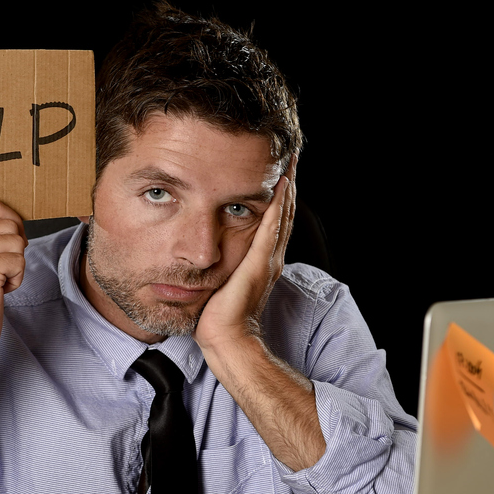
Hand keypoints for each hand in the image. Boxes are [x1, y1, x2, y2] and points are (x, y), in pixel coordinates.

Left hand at [194, 155, 296, 349]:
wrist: (226, 339)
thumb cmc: (217, 317)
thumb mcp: (218, 282)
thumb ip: (218, 265)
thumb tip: (201, 252)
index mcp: (261, 261)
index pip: (273, 220)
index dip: (278, 195)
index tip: (279, 170)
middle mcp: (270, 257)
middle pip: (283, 212)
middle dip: (287, 183)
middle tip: (291, 155)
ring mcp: (268, 260)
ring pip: (281, 215)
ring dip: (287, 187)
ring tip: (290, 161)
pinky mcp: (259, 264)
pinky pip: (271, 228)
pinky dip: (278, 206)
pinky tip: (280, 186)